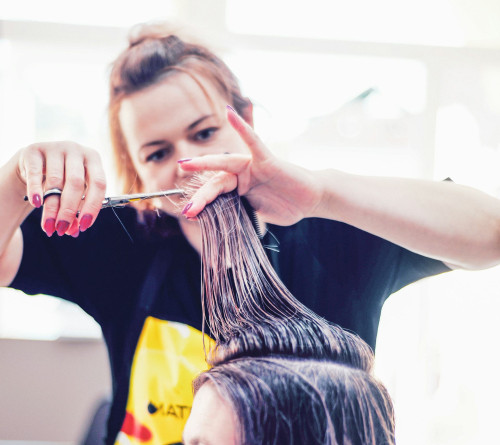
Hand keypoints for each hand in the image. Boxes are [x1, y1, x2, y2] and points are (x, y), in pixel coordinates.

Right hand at [18, 141, 105, 236]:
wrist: (34, 163)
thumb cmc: (62, 180)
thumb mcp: (73, 192)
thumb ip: (76, 209)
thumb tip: (73, 231)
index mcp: (93, 159)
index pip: (99, 184)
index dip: (93, 206)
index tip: (85, 226)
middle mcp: (76, 151)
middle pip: (76, 183)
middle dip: (69, 210)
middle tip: (62, 229)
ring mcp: (55, 147)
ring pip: (56, 182)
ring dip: (52, 207)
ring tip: (48, 225)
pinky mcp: (34, 150)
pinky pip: (35, 173)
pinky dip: (36, 190)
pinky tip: (36, 204)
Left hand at [179, 107, 321, 225]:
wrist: (312, 200)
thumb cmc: (287, 206)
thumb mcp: (259, 214)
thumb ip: (240, 211)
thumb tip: (215, 219)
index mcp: (239, 190)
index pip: (216, 196)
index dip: (203, 205)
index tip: (189, 215)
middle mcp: (243, 176)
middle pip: (217, 183)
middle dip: (202, 196)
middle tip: (187, 209)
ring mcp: (253, 167)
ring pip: (226, 164)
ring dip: (205, 163)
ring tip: (186, 164)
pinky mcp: (267, 159)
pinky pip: (254, 141)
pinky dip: (242, 127)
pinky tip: (230, 113)